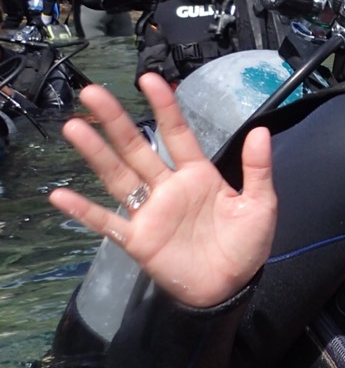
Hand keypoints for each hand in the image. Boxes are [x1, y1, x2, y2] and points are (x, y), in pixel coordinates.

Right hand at [48, 74, 277, 307]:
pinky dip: (83, 211)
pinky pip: (107, 222)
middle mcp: (168, 187)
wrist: (232, 288)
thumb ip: (258, 168)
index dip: (165, 106)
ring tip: (75, 126)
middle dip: (116, 120)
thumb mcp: (260, 204)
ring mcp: (150, 212)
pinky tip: (60, 195)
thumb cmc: (245, 246)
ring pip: (118, 176)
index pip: (177, 133)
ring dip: (96, 153)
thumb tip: (260, 131)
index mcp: (198, 175)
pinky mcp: (138, 239)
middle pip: (138, 147)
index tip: (149, 79)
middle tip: (93, 92)